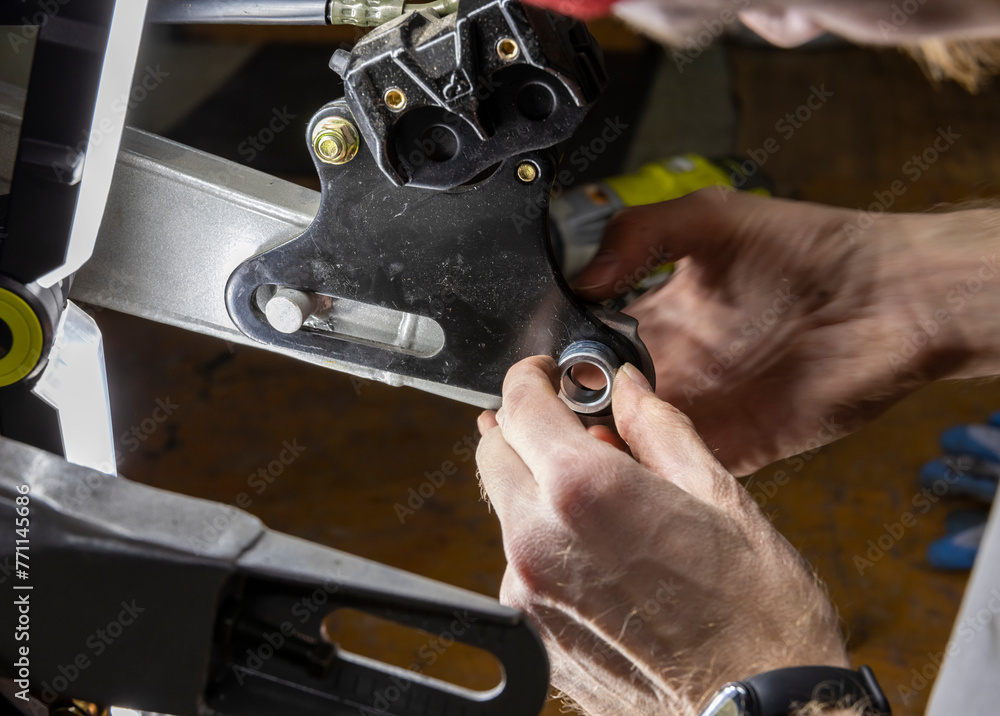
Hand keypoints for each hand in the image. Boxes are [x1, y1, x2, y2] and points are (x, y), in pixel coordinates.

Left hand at [476, 357, 848, 714]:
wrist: (757, 712)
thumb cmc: (756, 611)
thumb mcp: (718, 496)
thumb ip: (657, 428)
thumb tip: (627, 387)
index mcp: (584, 491)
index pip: (521, 405)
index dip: (529, 378)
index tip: (542, 374)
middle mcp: (538, 540)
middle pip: (495, 455)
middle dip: (524, 431)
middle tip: (572, 429)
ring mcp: (528, 594)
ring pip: (507, 512)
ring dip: (538, 491)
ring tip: (605, 501)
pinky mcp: (533, 635)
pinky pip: (521, 567)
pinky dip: (546, 543)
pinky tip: (601, 553)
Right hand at [575, 189, 999, 475]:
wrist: (891, 298)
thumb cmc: (812, 250)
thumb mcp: (711, 219)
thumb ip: (640, 233)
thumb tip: (583, 278)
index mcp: (660, 315)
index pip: (589, 340)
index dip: (558, 351)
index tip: (529, 363)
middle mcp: (673, 367)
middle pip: (600, 398)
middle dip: (567, 408)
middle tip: (534, 414)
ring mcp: (700, 411)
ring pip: (628, 440)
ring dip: (598, 445)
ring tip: (561, 445)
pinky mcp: (732, 447)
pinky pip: (676, 470)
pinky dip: (645, 475)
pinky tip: (616, 465)